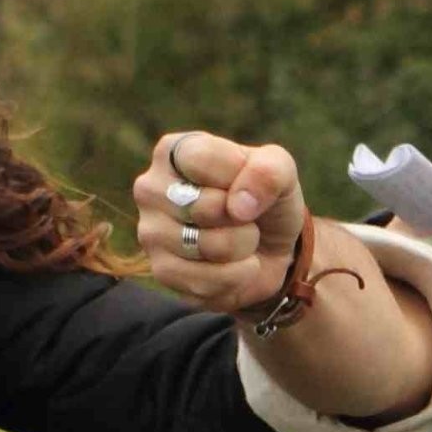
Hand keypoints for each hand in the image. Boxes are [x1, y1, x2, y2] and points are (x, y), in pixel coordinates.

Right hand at [134, 132, 311, 313]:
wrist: (269, 249)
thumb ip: (269, 171)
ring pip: (209, 246)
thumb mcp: (280, 171)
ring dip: (242, 248)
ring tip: (240, 241)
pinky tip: (233, 266)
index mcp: (173, 151)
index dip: (239, 177)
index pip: (202, 160)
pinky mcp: (161, 271)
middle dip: (243, 219)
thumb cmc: (265, 199)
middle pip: (206, 207)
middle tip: (244, 217)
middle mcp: (151, 188)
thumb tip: (238, 207)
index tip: (247, 184)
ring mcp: (150, 232)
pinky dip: (235, 277)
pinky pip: (206, 280)